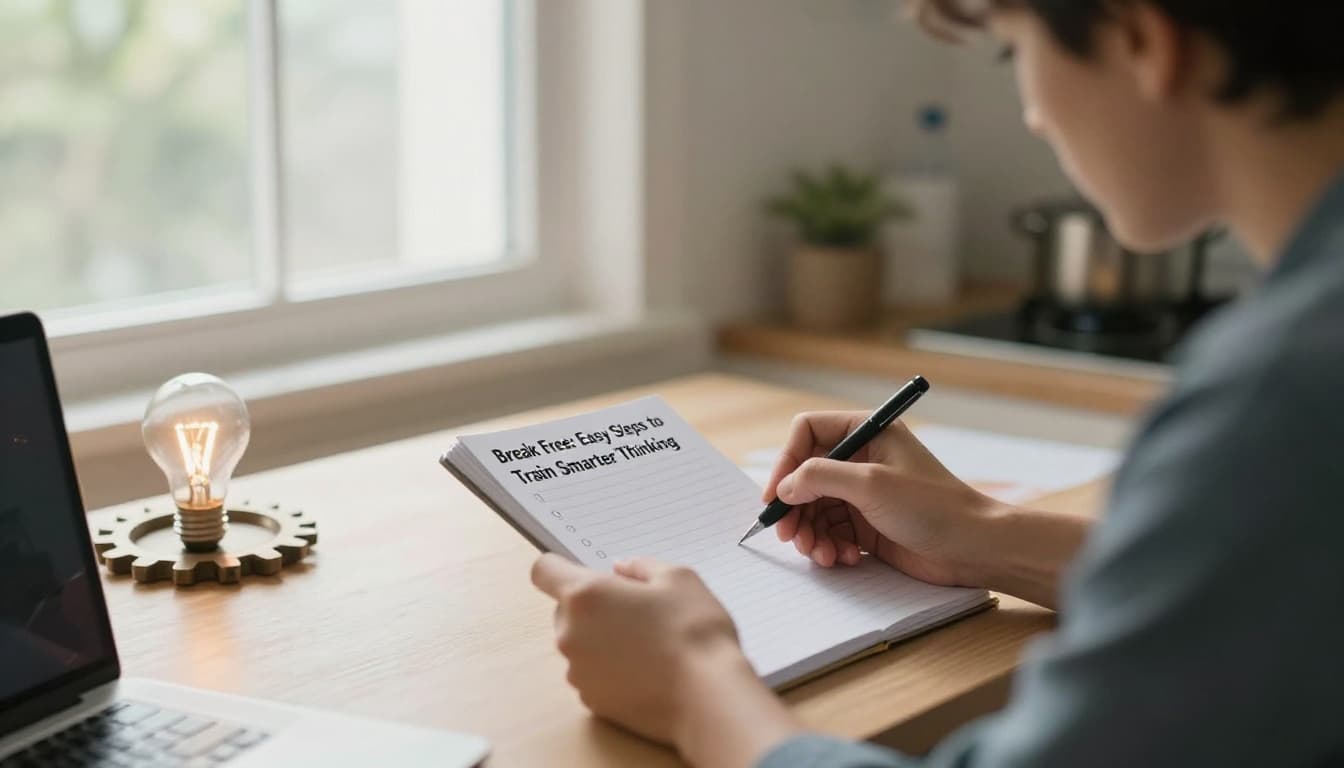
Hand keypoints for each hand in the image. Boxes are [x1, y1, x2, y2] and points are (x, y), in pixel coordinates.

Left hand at [531, 555, 801, 766]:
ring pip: (579, 644)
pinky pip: (592, 675)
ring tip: (647, 645)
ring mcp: (578, 672)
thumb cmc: (694, 632)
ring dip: (601, 640)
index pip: (543, 570)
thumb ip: (641, 567)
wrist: (707, 699)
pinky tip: (646, 671)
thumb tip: (621, 570)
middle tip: (634, 611)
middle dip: (591, 607)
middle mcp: (571, 634)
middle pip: (564, 610)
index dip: (560, 567)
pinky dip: (610, 670)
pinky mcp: (591, 701)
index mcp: (586, 595)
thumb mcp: (678, 579)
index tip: (583, 572)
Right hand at [763, 411, 1003, 587]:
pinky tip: (842, 559)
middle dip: (795, 508)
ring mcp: (864, 493)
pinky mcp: (868, 524)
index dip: (786, 462)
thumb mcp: (871, 485)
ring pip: (814, 508)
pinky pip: (831, 531)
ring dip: (810, 533)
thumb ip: (820, 478)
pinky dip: (829, 546)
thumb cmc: (933, 507)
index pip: (807, 432)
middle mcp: (862, 458)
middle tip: (788, 536)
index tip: (776, 496)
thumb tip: (784, 487)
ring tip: (820, 554)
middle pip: (805, 475)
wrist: (974, 548)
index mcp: (867, 432)